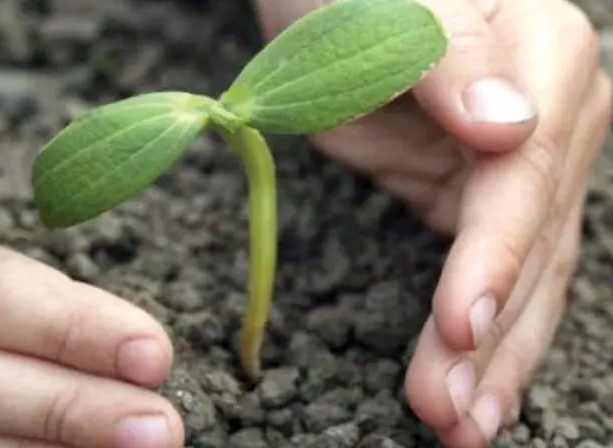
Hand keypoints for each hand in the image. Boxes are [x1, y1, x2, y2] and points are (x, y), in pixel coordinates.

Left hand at [254, 0, 610, 445]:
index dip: (493, 258)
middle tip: (449, 416)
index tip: (458, 327)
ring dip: (494, 359)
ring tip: (460, 428)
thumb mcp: (394, 7)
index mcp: (543, 60)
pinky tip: (470, 387)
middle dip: (491, 337)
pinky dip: (481, 332)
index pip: (521, 179)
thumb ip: (452, 61)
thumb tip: (509, 128)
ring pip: (523, 277)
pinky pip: (493, 273)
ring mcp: (524, 164)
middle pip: (531, 244)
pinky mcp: (481, 195)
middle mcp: (553, 118)